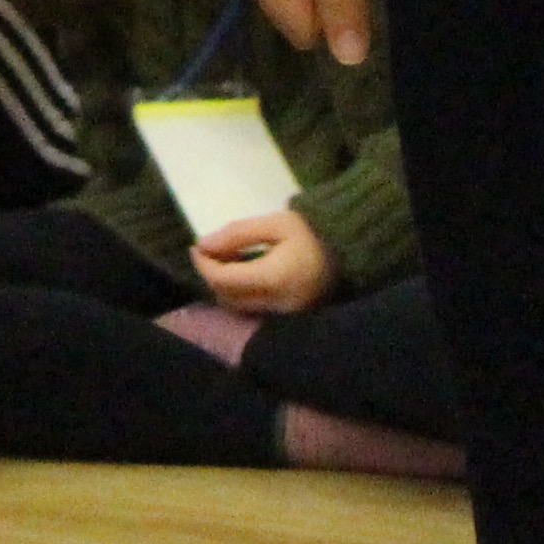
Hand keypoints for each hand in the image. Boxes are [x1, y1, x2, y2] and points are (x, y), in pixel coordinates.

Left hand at [189, 206, 333, 314]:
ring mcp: (282, 315)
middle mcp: (276, 304)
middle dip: (210, 275)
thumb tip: (202, 244)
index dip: (203, 264)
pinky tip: (240, 274)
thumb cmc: (311, 234)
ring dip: (222, 286)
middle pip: (226, 297)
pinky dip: (238, 294)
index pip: (223, 280)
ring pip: (236, 307)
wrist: (348, 255)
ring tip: (224, 261)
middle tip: (208, 252)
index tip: (196, 247)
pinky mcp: (286, 318)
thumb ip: (237, 234)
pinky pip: (251, 309)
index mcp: (273, 279)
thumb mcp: (275, 224)